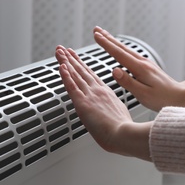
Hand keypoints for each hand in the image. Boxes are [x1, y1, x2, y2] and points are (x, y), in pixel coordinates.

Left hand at [55, 45, 151, 160]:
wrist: (124, 136)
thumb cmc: (123, 131)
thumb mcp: (120, 115)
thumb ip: (112, 110)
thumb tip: (110, 112)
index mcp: (106, 93)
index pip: (91, 75)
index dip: (81, 65)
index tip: (75, 57)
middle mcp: (98, 91)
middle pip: (81, 71)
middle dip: (71, 59)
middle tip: (64, 49)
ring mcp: (90, 95)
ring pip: (75, 75)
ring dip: (65, 62)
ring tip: (59, 51)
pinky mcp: (83, 103)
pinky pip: (71, 86)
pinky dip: (65, 75)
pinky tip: (61, 66)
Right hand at [93, 26, 184, 110]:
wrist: (180, 96)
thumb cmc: (162, 98)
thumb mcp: (143, 94)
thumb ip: (128, 82)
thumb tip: (115, 71)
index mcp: (140, 68)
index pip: (119, 54)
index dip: (106, 44)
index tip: (96, 36)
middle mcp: (143, 62)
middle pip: (121, 47)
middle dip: (107, 38)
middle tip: (96, 29)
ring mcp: (146, 63)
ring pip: (126, 49)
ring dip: (113, 42)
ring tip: (104, 36)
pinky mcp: (147, 67)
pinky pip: (130, 54)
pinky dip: (121, 49)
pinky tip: (118, 49)